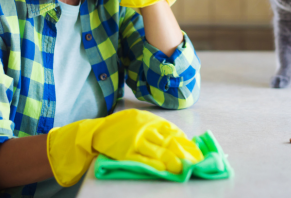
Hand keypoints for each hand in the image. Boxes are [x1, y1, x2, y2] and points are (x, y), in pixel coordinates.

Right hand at [46, 109, 202, 186]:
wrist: (96, 132)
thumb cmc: (121, 127)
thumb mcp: (139, 120)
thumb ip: (157, 127)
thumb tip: (179, 137)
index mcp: (149, 120)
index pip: (172, 131)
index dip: (185, 142)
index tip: (195, 151)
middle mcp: (144, 129)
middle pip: (168, 141)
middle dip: (183, 152)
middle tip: (194, 161)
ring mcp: (135, 141)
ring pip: (158, 151)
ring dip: (172, 160)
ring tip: (183, 168)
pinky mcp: (126, 152)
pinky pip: (143, 160)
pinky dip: (154, 165)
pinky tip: (163, 169)